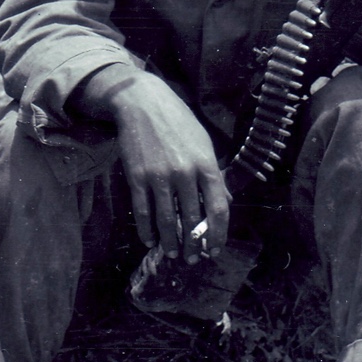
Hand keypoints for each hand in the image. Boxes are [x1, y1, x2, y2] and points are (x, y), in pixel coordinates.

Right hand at [103, 75, 229, 263]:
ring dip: (170, 242)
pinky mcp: (137, 177)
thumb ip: (214, 174)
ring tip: (172, 254)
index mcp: (206, 165)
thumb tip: (224, 202)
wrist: (142, 102)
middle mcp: (185, 173)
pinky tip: (150, 240)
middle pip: (191, 220)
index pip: (218, 209)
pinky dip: (146, 230)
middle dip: (192, 245)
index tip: (214, 250)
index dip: (218, 234)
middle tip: (191, 258)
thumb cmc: (178, 122)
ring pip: (166, 220)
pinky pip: (143, 211)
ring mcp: (159, 177)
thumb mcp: (204, 143)